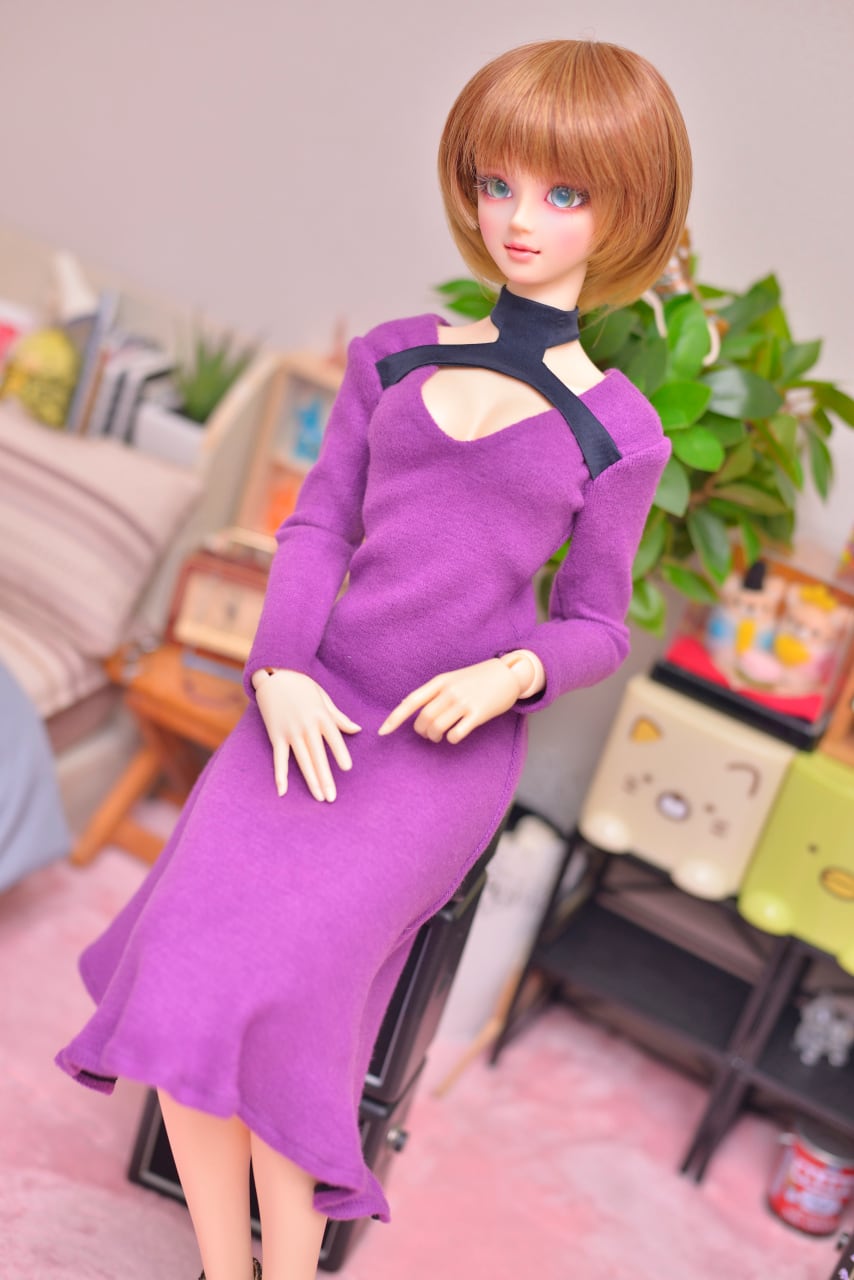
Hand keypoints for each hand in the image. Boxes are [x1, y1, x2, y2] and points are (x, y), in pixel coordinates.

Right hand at [252, 669, 360, 801]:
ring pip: (302, 760)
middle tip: (332, 797)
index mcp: (321, 715)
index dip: (340, 752)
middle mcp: (306, 725)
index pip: (333, 737)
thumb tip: (357, 730)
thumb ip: (339, 717)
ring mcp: (290, 732)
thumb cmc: (302, 686)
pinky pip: (279, 759)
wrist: (274, 675)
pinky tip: (283, 791)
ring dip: (310, 780)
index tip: (347, 768)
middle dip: (326, 778)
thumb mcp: (323, 698)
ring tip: (319, 797)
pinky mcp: (276, 735)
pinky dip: (280, 775)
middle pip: (318, 756)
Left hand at [378, 658, 521, 744]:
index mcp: (440, 681)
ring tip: (439, 735)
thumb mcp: (453, 678)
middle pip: (423, 718)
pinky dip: (451, 739)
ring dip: (434, 736)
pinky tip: (455, 735)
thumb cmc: (477, 678)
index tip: (382, 732)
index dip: (395, 718)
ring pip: (437, 727)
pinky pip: (456, 733)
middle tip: (428, 733)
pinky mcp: (478, 714)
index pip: (411, 701)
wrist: (508, 674)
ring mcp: (464, 702)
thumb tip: (409, 707)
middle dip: (421, 731)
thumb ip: (434, 692)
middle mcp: (449, 691)